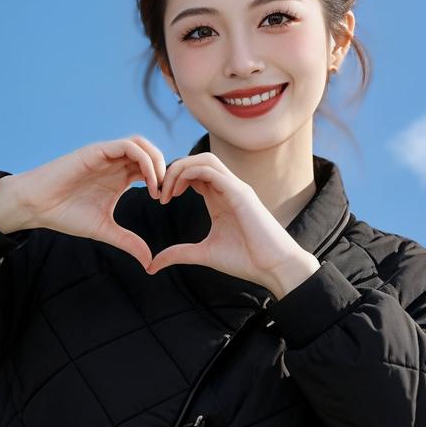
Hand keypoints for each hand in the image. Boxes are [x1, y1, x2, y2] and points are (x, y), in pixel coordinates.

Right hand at [0, 137, 167, 270]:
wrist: (38, 206)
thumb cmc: (66, 214)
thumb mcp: (105, 230)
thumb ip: (128, 242)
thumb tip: (149, 262)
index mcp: (119, 176)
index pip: (151, 168)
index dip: (164, 181)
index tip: (165, 201)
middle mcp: (115, 162)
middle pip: (151, 153)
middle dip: (165, 170)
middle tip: (167, 194)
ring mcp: (106, 154)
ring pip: (142, 144)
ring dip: (156, 163)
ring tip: (158, 188)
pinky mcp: (97, 151)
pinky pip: (127, 146)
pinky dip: (143, 161)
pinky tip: (146, 184)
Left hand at [145, 152, 319, 296]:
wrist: (273, 267)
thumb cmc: (246, 260)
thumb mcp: (204, 254)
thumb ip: (178, 254)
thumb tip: (152, 265)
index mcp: (220, 198)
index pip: (194, 174)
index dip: (173, 180)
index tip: (159, 199)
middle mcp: (228, 188)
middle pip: (197, 161)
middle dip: (173, 171)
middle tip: (158, 193)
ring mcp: (235, 187)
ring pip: (204, 159)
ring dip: (180, 169)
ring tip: (166, 191)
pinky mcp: (239, 192)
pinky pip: (211, 169)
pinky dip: (189, 173)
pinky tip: (177, 192)